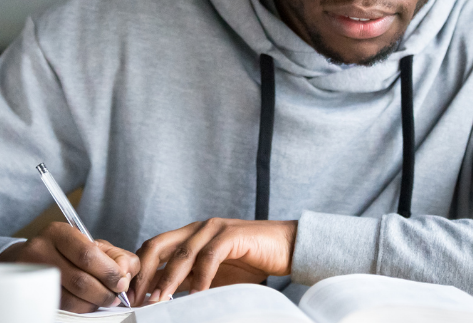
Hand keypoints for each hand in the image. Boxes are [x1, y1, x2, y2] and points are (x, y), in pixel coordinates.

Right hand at [0, 222, 139, 312]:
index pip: (88, 254)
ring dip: (93, 302)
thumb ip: (115, 256)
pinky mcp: (31, 294)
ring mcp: (32, 274)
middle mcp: (40, 251)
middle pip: (79, 279)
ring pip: (69, 297)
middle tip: (116, 296)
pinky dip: (80, 308)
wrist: (31, 260)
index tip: (122, 282)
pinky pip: (60, 307)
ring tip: (105, 300)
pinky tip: (89, 303)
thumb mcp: (93, 244)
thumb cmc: (70, 251)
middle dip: (103, 291)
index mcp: (59, 233)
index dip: (108, 272)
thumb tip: (125, 275)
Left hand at [130, 218, 297, 304]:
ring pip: (182, 253)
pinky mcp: (232, 235)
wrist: (285, 248)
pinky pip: (209, 257)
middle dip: (144, 273)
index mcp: (190, 235)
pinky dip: (200, 278)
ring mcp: (215, 229)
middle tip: (136, 300)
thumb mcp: (211, 275)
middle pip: (159, 245)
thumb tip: (159, 298)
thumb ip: (188, 280)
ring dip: (168, 280)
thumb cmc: (250, 262)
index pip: (154, 248)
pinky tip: (196, 295)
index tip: (129, 298)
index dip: (139, 272)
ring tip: (158, 301)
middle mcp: (199, 228)